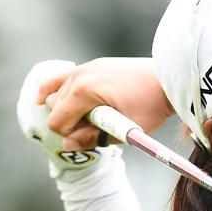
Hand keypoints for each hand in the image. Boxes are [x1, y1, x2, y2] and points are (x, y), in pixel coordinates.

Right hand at [37, 57, 173, 149]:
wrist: (169, 80)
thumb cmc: (151, 105)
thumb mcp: (124, 130)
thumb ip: (93, 138)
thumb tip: (67, 145)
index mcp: (84, 91)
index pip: (58, 121)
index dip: (70, 136)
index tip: (91, 139)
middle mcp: (80, 76)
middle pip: (55, 108)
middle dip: (68, 123)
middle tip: (93, 130)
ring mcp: (86, 68)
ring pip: (57, 93)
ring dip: (65, 109)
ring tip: (83, 120)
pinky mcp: (93, 65)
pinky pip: (62, 77)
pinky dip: (52, 88)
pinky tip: (42, 98)